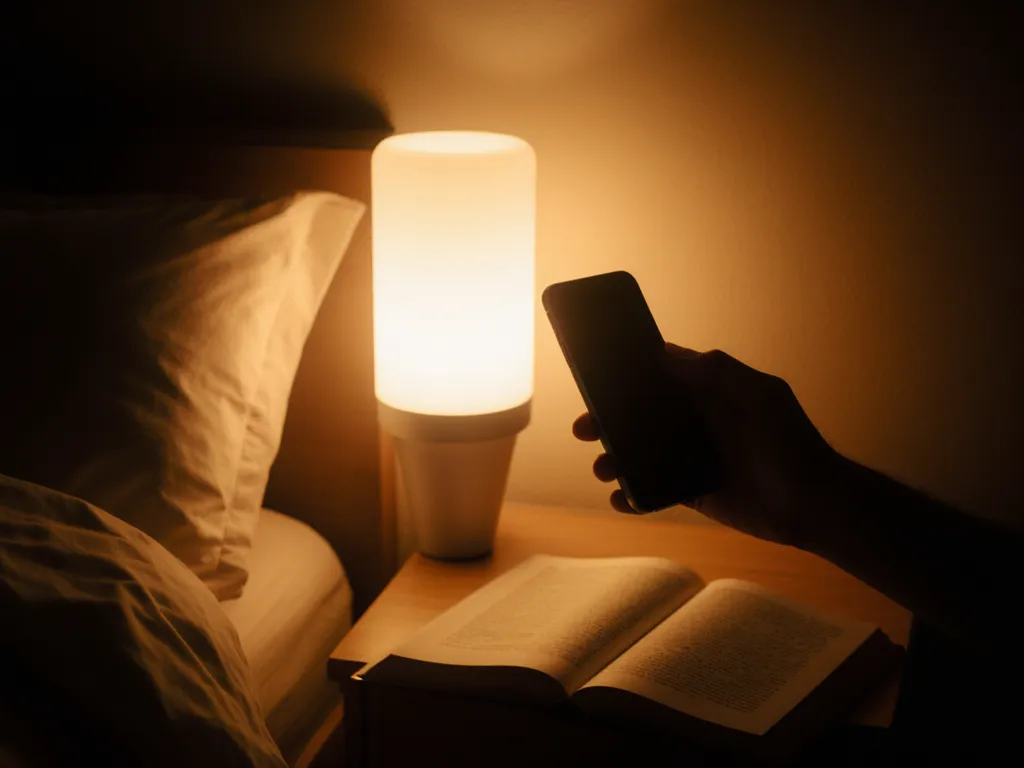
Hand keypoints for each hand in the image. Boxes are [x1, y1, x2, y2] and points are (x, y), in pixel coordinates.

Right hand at [572, 344, 842, 546]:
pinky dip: (632, 496)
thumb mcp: (760, 396)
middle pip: (639, 416)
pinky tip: (620, 499)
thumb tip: (665, 353)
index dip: (626, 375)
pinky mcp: (693, 493)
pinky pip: (653, 491)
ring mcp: (692, 458)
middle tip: (584, 428)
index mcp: (709, 393)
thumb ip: (716, 372)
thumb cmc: (793, 444)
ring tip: (602, 468)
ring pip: (640, 453)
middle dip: (606, 420)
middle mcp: (696, 422)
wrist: (815, 506)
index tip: (595, 375)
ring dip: (613, 459)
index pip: (659, 376)